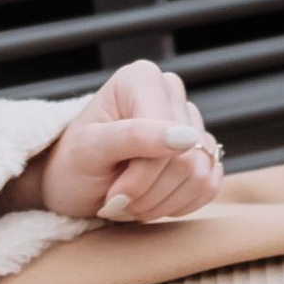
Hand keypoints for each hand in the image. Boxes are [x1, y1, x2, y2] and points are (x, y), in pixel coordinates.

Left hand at [33, 61, 223, 226]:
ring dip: (162, 203)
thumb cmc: (73, 164)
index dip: (141, 176)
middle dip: (149, 193)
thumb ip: (133, 137)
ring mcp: (190, 121)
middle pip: (186, 158)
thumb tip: (187, 137)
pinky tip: (152, 201)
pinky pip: (210, 185)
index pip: (166, 136)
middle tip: (117, 201)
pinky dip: (179, 204)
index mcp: (142, 78)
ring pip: (200, 175)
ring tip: (130, 202)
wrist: (73, 186)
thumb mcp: (89, 151)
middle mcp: (170, 92)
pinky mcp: (201, 150)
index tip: (111, 195)